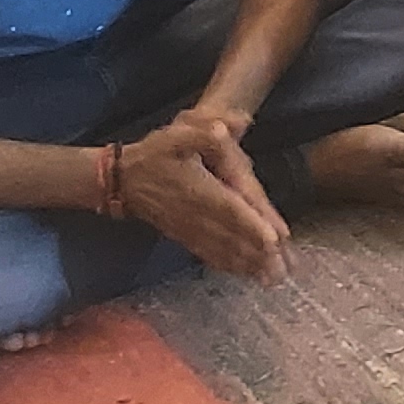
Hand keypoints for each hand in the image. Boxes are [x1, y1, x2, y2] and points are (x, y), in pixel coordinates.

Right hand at [117, 111, 290, 281]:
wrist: (121, 180)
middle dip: (259, 253)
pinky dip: (228, 265)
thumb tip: (234, 124)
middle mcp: (197, 214)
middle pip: (233, 236)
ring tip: (272, 280)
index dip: (251, 224)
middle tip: (283, 271)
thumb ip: (204, 131)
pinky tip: (246, 275)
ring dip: (248, 265)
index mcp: (200, 188)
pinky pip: (209, 254)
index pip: (230, 208)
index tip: (274, 239)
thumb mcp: (178, 134)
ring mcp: (190, 229)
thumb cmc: (155, 154)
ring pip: (222, 249)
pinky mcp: (184, 237)